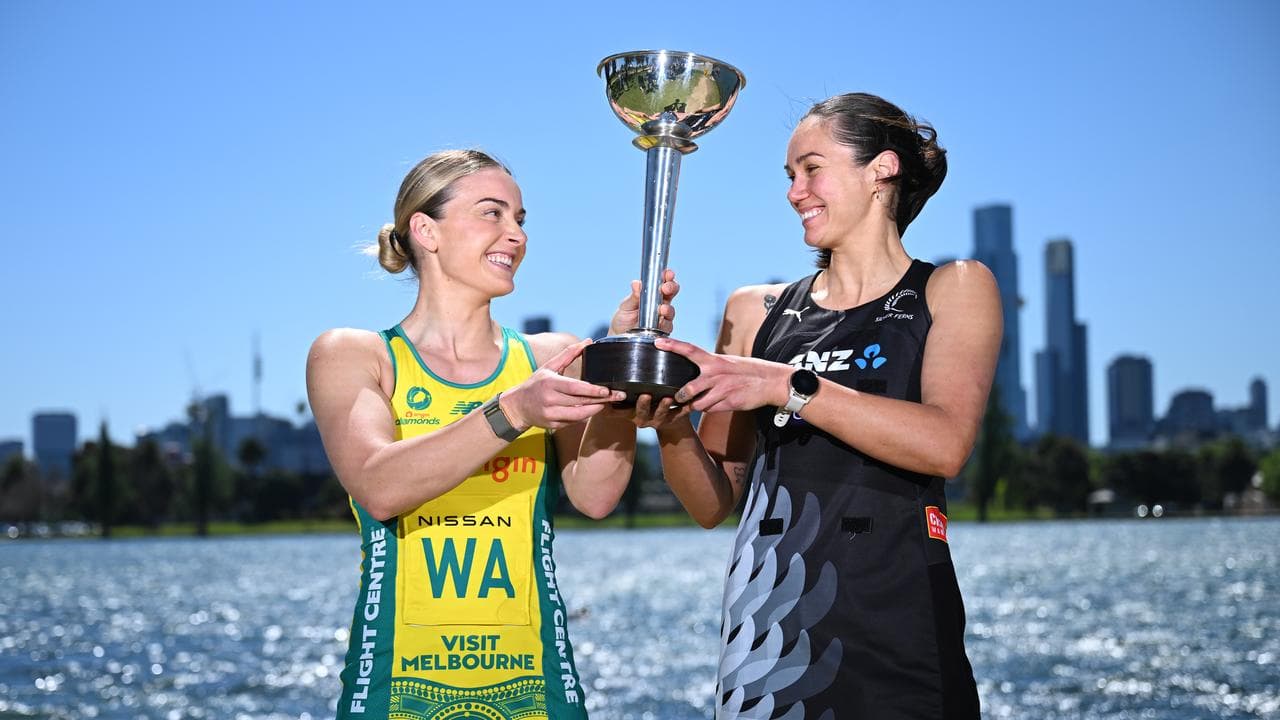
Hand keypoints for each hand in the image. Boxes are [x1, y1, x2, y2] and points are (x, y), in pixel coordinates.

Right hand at [501, 339, 625, 429]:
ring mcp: (551, 415)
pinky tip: (594, 409)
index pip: (574, 388)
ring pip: (579, 415)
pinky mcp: (553, 425)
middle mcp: (550, 400)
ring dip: (595, 409)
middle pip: (580, 402)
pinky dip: (584, 416)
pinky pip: (574, 422)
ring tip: (608, 402)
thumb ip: (569, 354)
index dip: (592, 390)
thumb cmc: (535, 384)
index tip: (607, 390)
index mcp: (549, 384)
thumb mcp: (549, 367)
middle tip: (618, 395)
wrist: (517, 406)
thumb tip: (587, 341)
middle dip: (601, 399)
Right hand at [600, 392, 693, 429]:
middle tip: (644, 395)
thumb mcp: (629, 404)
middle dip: (642, 405)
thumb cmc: (647, 405)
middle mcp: (644, 418)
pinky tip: (689, 403)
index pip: (619, 412)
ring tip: (667, 398)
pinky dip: (685, 409)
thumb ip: (616, 395)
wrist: (671, 421)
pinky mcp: (675, 418)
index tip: (610, 400)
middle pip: (641, 413)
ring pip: (661, 414)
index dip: (613, 407)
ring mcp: (659, 419)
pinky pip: (680, 414)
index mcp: (631, 413)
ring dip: (663, 406)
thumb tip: (595, 375)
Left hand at [610, 269, 678, 334]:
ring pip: (671, 311)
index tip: (667, 273)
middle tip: (665, 288)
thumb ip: (633, 296)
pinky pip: (667, 326)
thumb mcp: (626, 306)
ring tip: (662, 308)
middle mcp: (660, 304)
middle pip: (672, 293)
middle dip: (671, 288)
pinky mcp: (661, 331)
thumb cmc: (623, 319)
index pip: (664, 282)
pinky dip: (664, 324)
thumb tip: (636, 284)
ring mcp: (662, 317)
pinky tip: (659, 322)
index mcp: (652, 294)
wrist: (619, 336)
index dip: (668, 276)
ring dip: (668, 309)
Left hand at [654, 337, 791, 413]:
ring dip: (695, 405)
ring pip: (697, 404)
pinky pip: (710, 410)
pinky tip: (716, 404)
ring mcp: (722, 390)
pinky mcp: (729, 403)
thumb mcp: (727, 362)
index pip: (689, 350)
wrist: (771, 381)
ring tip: (698, 402)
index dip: (672, 345)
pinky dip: (709, 409)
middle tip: (677, 397)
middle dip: (680, 397)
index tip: (657, 342)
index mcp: (714, 361)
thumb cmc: (747, 371)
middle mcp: (715, 374)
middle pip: (687, 389)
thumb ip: (709, 366)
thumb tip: (692, 368)